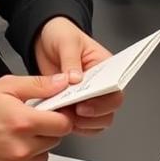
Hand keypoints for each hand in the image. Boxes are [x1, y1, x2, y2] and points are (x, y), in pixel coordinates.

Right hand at [0, 73, 73, 160]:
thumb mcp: (6, 86)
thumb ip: (38, 85)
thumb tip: (62, 83)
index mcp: (23, 122)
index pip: (64, 124)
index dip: (61, 114)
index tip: (54, 110)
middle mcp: (20, 147)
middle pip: (56, 139)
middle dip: (48, 127)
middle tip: (31, 117)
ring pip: (45, 154)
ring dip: (38, 143)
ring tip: (18, 131)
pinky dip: (25, 156)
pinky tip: (10, 143)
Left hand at [34, 17, 122, 133]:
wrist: (44, 40)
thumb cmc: (62, 35)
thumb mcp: (66, 41)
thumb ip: (71, 60)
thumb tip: (75, 79)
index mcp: (106, 68)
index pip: (115, 90)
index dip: (104, 103)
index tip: (84, 106)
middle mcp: (100, 85)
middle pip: (108, 112)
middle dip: (91, 118)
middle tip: (72, 113)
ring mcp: (87, 98)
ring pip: (96, 123)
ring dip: (81, 124)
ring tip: (63, 116)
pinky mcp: (74, 106)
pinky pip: (80, 124)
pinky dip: (70, 125)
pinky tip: (58, 117)